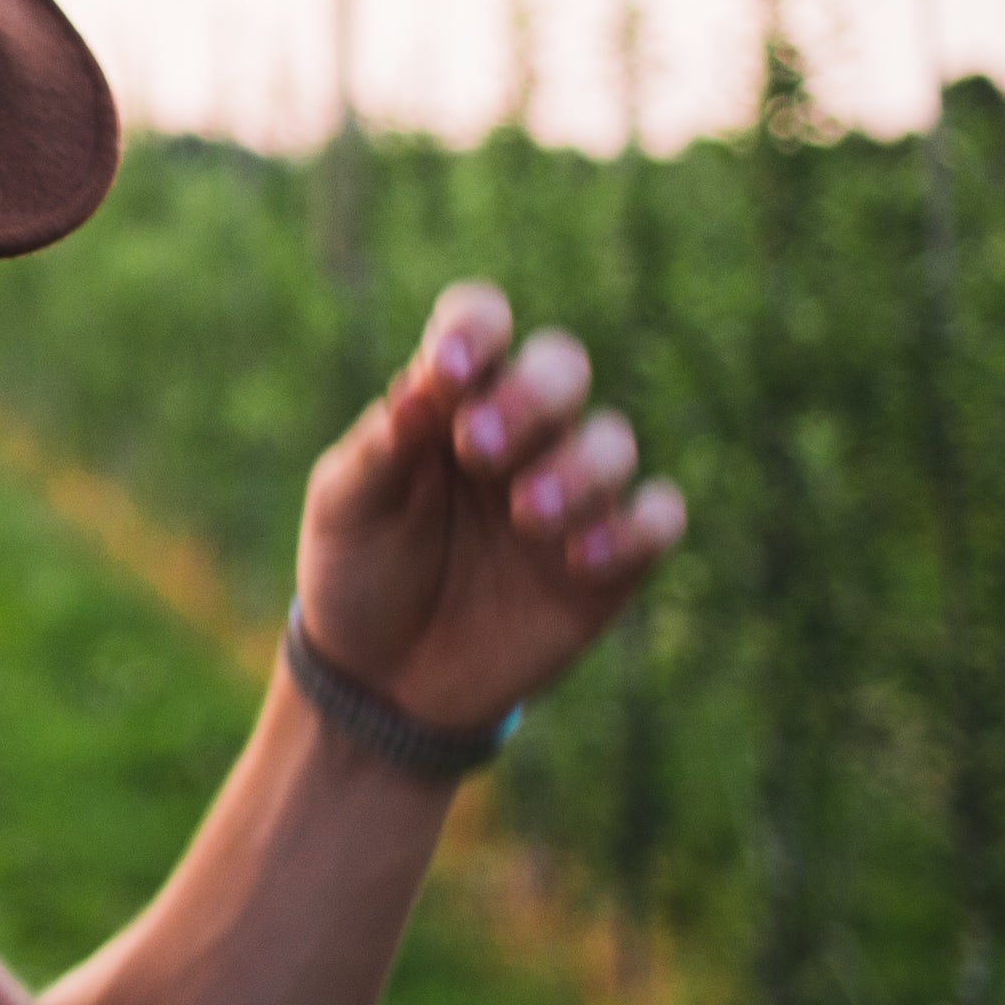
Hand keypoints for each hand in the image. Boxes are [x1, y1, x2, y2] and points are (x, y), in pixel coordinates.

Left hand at [294, 281, 685, 733]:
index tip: (448, 371)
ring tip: (524, 518)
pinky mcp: (613, 557)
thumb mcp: (345, 508)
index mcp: (450, 398)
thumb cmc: (359, 572)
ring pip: (613, 439)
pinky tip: (580, 560)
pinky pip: (659, 515)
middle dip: (531, 396)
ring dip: (576, 470)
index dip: (476, 329)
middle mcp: (521, 430)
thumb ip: (380, 447)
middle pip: (562, 365)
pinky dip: (634, 528)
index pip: (481, 324)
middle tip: (477, 449)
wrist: (384, 680)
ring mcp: (572, 489)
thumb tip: (421, 389)